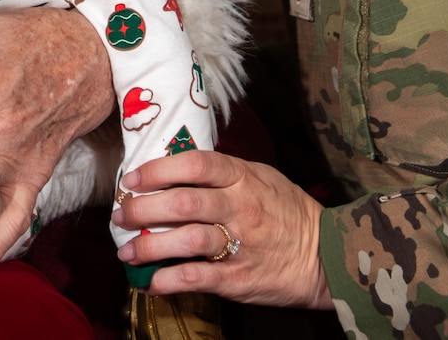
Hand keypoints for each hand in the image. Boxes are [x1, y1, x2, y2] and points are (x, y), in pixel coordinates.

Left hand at [113, 150, 331, 308]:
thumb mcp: (261, 177)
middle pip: (182, 202)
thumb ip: (223, 172)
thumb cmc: (287, 212)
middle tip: (121, 214)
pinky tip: (150, 281)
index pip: (194, 165)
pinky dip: (167, 280)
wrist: (325, 255)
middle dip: (142, 208)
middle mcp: (239, 207)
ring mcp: (240, 243)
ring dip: (148, 246)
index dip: (157, 170)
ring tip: (127, 251)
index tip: (133, 178)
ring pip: (185, 240)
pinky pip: (196, 277)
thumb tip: (175, 167)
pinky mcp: (238, 278)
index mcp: (243, 177)